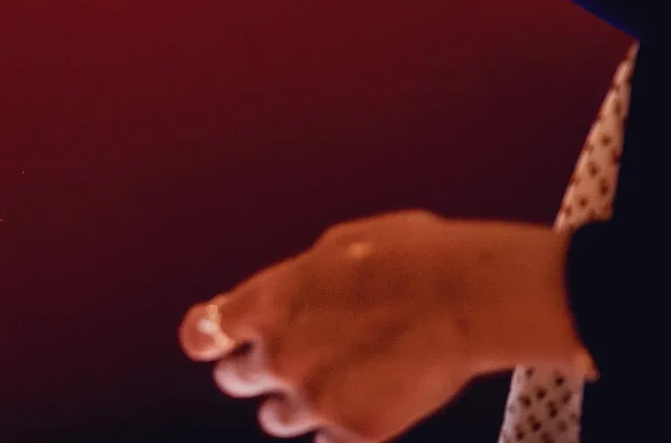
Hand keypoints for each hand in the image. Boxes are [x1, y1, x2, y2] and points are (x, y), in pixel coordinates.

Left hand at [178, 211, 592, 442]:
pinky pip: (329, 441)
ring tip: (337, 380)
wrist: (466, 296)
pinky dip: (344, 425)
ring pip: (278, 417)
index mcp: (267, 302)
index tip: (218, 342)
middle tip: (294, 356)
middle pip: (235, 378)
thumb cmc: (410, 256)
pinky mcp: (355, 430)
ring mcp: (314, 397)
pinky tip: (370, 401)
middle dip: (257, 369)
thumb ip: (298, 280)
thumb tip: (294, 291)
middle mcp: (278, 355)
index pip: (203, 334)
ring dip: (299, 402)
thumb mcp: (336, 246)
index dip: (210, 339)